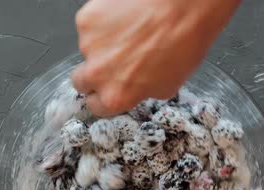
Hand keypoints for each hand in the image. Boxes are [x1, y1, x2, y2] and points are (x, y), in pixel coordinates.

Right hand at [73, 0, 240, 116]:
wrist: (182, 7)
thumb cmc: (183, 42)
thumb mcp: (168, 85)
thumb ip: (141, 92)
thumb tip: (137, 88)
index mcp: (116, 96)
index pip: (95, 107)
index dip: (103, 99)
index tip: (108, 91)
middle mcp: (98, 74)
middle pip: (81, 82)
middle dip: (95, 75)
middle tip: (116, 62)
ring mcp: (89, 45)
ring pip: (88, 50)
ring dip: (103, 45)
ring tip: (130, 33)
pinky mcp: (87, 20)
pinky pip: (90, 26)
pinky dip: (104, 23)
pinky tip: (126, 18)